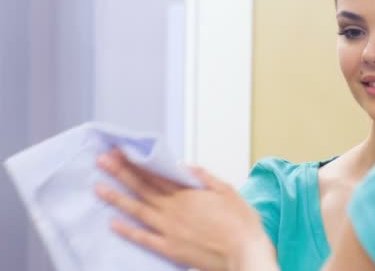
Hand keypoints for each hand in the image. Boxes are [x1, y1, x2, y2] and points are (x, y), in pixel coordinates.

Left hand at [95, 149, 276, 270]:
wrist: (244, 252)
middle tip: (103, 161)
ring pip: (138, 210)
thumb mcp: (227, 190)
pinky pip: (143, 238)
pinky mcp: (170, 248)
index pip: (156, 173)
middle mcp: (174, 209)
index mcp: (188, 193)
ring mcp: (169, 229)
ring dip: (117, 197)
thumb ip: (204, 177)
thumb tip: (185, 166)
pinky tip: (113, 223)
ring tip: (99, 187)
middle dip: (121, 173)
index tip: (122, 152)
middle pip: (142, 187)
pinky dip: (127, 230)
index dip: (137, 162)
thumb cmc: (241, 223)